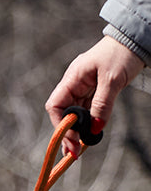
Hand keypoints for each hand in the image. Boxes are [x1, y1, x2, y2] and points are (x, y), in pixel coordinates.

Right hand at [45, 35, 145, 156]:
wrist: (136, 39)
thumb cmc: (122, 53)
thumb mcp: (112, 80)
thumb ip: (102, 105)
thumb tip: (95, 129)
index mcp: (72, 78)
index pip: (55, 105)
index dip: (59, 124)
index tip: (71, 139)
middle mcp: (74, 84)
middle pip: (63, 112)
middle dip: (68, 132)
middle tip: (74, 151)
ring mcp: (84, 87)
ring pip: (75, 113)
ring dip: (78, 130)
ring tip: (81, 147)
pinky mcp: (95, 89)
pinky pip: (87, 109)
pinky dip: (88, 122)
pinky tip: (91, 132)